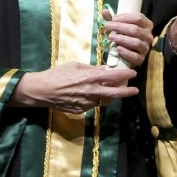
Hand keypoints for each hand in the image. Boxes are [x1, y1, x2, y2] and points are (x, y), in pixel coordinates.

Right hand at [11, 62, 138, 112]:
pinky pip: (91, 104)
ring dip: (106, 95)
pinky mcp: (80, 110)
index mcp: (89, 77)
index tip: (133, 74)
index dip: (125, 76)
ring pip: (102, 99)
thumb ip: (91, 69)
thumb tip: (104, 70)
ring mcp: (86, 103)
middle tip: (135, 90)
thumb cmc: (57, 74)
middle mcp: (90, 91)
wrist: (41, 91)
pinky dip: (93, 99)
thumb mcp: (75, 66)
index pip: (113, 77)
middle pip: (114, 93)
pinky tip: (87, 94)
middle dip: (127, 92)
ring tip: (105, 89)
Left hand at [101, 9, 153, 68]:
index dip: (125, 17)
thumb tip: (104, 11)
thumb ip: (113, 19)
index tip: (113, 18)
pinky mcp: (141, 59)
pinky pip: (135, 56)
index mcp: (147, 25)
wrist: (128, 53)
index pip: (139, 18)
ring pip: (136, 42)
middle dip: (120, 27)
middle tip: (107, 26)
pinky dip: (126, 52)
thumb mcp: (120, 26)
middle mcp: (149, 36)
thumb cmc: (125, 36)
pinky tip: (118, 48)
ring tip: (110, 37)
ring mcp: (146, 48)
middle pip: (136, 29)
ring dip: (122, 39)